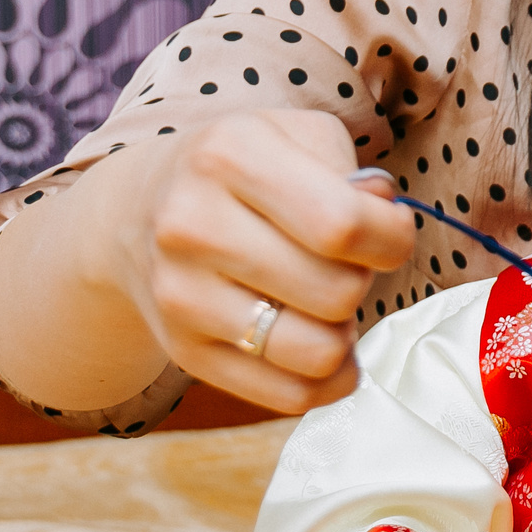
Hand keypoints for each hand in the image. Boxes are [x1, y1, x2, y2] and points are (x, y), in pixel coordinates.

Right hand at [109, 110, 416, 413]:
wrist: (140, 212)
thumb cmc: (242, 175)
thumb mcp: (296, 136)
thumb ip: (353, 173)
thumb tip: (384, 215)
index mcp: (228, 156)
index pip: (343, 226)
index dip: (391, 238)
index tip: (389, 233)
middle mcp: (193, 225)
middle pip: (338, 292)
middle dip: (362, 281)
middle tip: (342, 264)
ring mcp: (182, 296)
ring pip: (319, 353)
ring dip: (344, 332)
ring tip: (326, 303)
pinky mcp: (186, 352)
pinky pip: (291, 395)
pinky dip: (327, 379)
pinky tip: (319, 342)